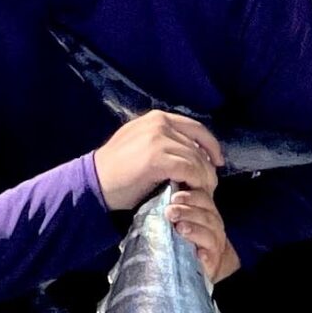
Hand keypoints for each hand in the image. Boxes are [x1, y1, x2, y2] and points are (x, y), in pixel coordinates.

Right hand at [92, 109, 222, 212]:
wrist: (94, 182)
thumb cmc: (116, 171)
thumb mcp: (140, 145)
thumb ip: (163, 143)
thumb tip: (190, 152)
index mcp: (157, 118)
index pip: (196, 128)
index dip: (211, 146)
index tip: (217, 162)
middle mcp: (160, 123)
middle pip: (198, 146)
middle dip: (208, 168)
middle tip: (210, 187)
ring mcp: (158, 139)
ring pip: (196, 159)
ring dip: (204, 179)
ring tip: (204, 194)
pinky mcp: (157, 157)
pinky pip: (189, 170)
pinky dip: (196, 183)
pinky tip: (193, 193)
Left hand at [166, 186, 240, 285]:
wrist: (191, 268)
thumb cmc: (180, 241)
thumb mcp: (177, 220)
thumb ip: (174, 208)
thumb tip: (161, 194)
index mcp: (204, 213)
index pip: (204, 199)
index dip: (191, 196)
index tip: (173, 197)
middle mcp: (213, 227)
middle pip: (207, 216)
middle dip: (188, 211)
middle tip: (170, 212)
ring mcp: (215, 245)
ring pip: (210, 235)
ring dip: (194, 230)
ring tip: (180, 228)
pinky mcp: (213, 263)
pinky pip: (212, 257)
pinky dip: (206, 254)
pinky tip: (199, 253)